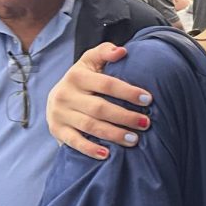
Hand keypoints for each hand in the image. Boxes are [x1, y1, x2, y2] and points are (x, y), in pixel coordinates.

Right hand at [47, 42, 151, 159]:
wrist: (57, 97)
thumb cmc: (84, 79)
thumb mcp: (91, 62)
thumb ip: (105, 52)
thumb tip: (122, 51)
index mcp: (76, 75)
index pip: (106, 84)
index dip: (128, 92)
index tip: (148, 100)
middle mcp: (65, 94)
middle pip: (100, 108)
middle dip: (125, 117)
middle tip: (145, 123)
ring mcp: (59, 113)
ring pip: (90, 126)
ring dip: (114, 134)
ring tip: (135, 140)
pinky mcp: (57, 130)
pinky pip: (74, 142)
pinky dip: (90, 149)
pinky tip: (107, 154)